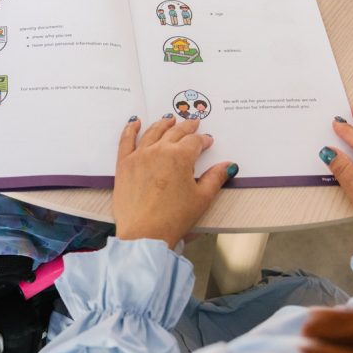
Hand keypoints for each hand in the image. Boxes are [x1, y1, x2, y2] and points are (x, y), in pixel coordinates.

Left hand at [113, 116, 235, 248]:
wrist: (145, 233)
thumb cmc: (174, 218)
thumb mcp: (202, 198)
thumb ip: (215, 178)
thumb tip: (228, 165)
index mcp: (181, 157)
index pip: (195, 141)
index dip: (203, 140)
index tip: (207, 141)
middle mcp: (159, 150)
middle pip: (175, 132)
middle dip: (186, 127)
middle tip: (193, 123)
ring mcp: (140, 155)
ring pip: (153, 132)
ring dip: (163, 124)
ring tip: (169, 120)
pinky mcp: (124, 164)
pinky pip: (126, 140)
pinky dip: (130, 128)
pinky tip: (135, 122)